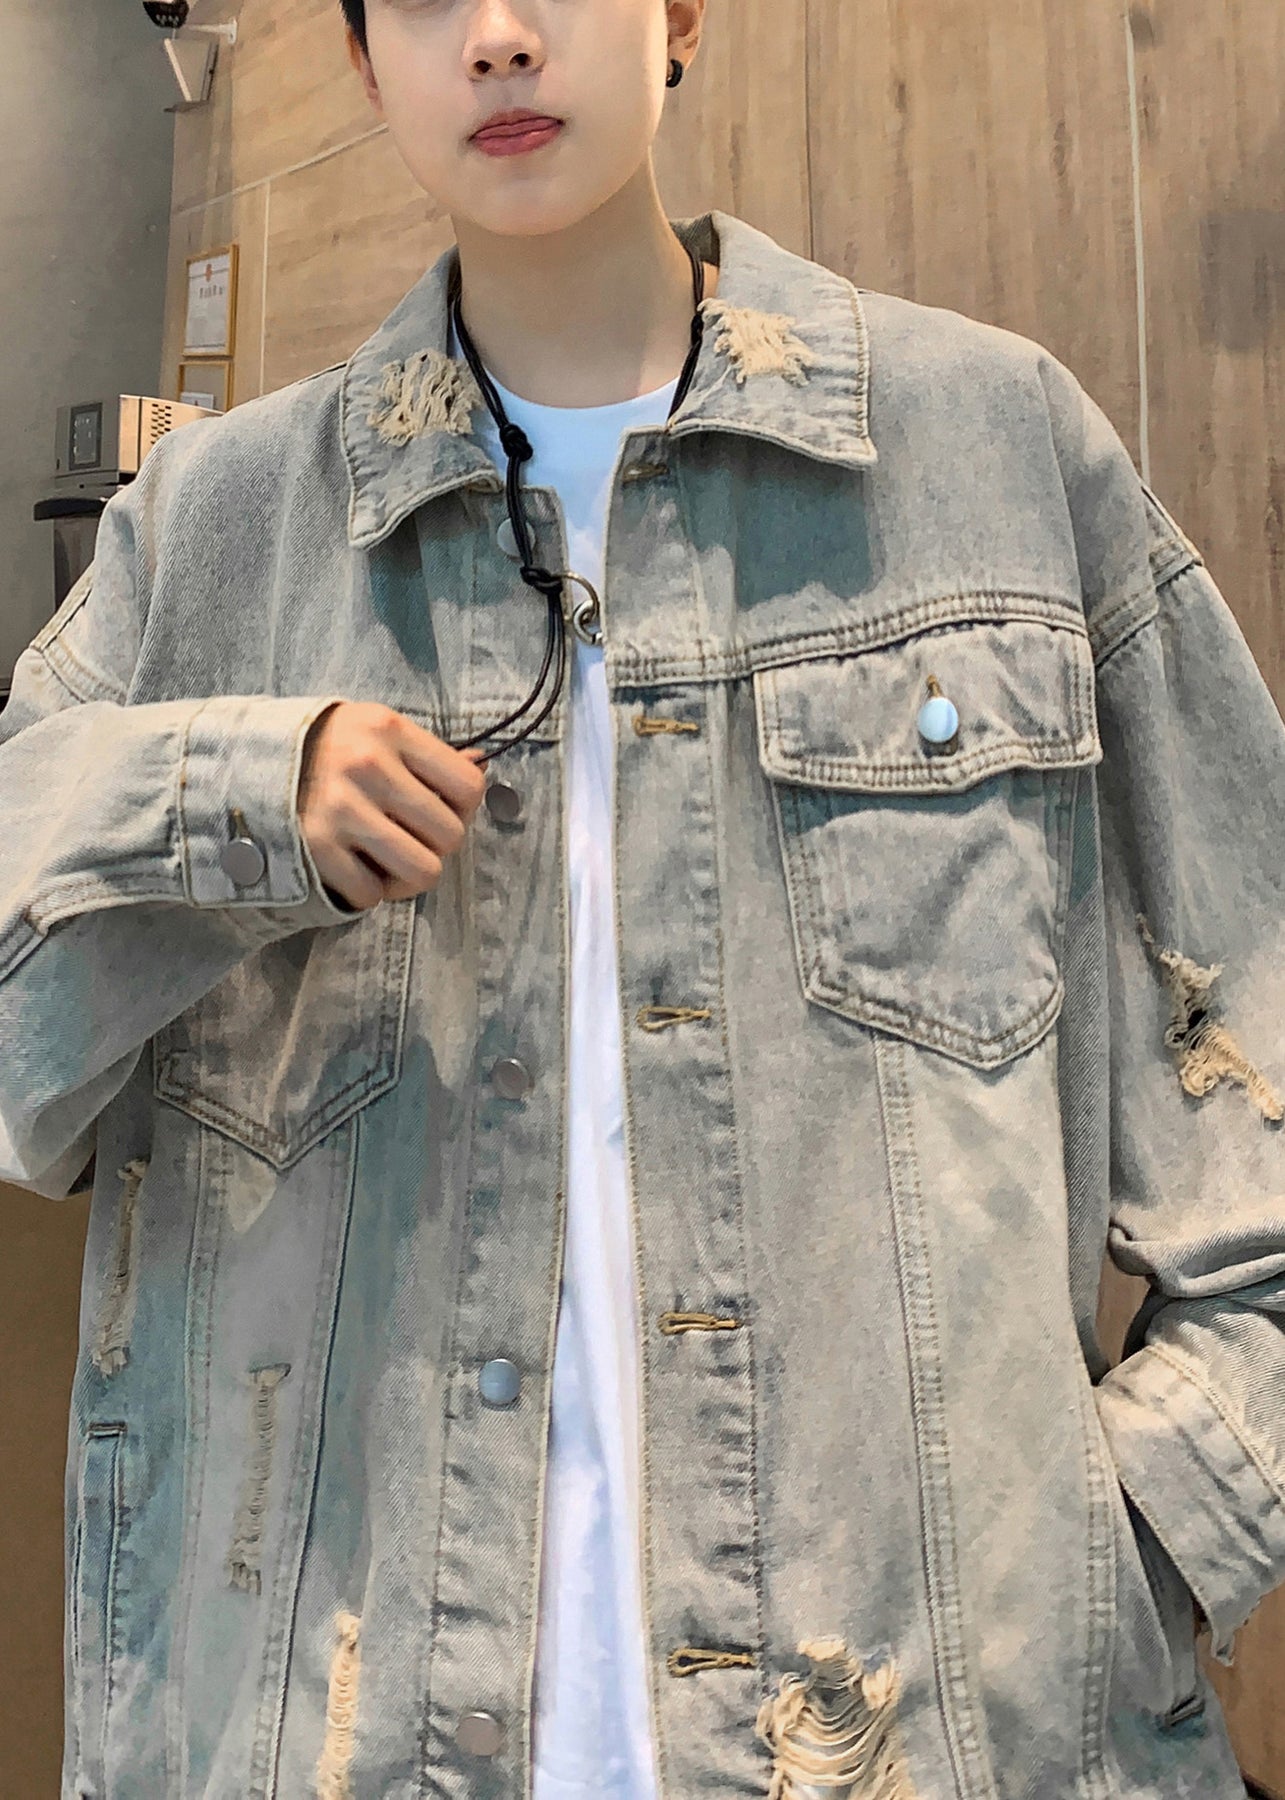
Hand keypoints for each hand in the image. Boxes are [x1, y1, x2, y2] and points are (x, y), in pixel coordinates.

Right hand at [297, 701, 486, 910]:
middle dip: (436, 845)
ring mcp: (340, 810)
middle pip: (450, 836)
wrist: (247, 761)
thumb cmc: (327, 747)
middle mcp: (368, 766)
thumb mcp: (374, 729)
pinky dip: (367, 890)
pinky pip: (371, 894)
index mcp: (389, 730)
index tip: (440, 808)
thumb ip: (424, 754)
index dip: (463, 807)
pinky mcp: (314, 848)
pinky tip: (353, 866)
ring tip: (390, 862)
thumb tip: (481, 769)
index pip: (468, 786)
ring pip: (423, 872)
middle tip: (411, 838)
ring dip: (409, 876)